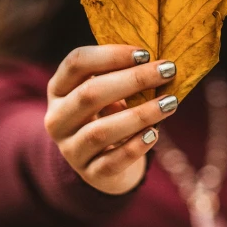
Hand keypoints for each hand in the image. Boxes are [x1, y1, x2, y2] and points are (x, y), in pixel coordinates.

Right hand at [44, 45, 177, 194]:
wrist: (103, 162)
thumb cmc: (109, 115)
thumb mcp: (106, 92)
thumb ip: (122, 75)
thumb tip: (158, 61)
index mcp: (58, 89)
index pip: (76, 62)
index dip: (110, 54)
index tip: (145, 53)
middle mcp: (57, 119)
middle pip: (89, 94)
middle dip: (133, 80)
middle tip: (167, 71)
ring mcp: (70, 149)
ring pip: (100, 131)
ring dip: (139, 114)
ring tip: (169, 103)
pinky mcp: (89, 174)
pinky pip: (112, 162)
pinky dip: (135, 147)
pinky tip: (155, 133)